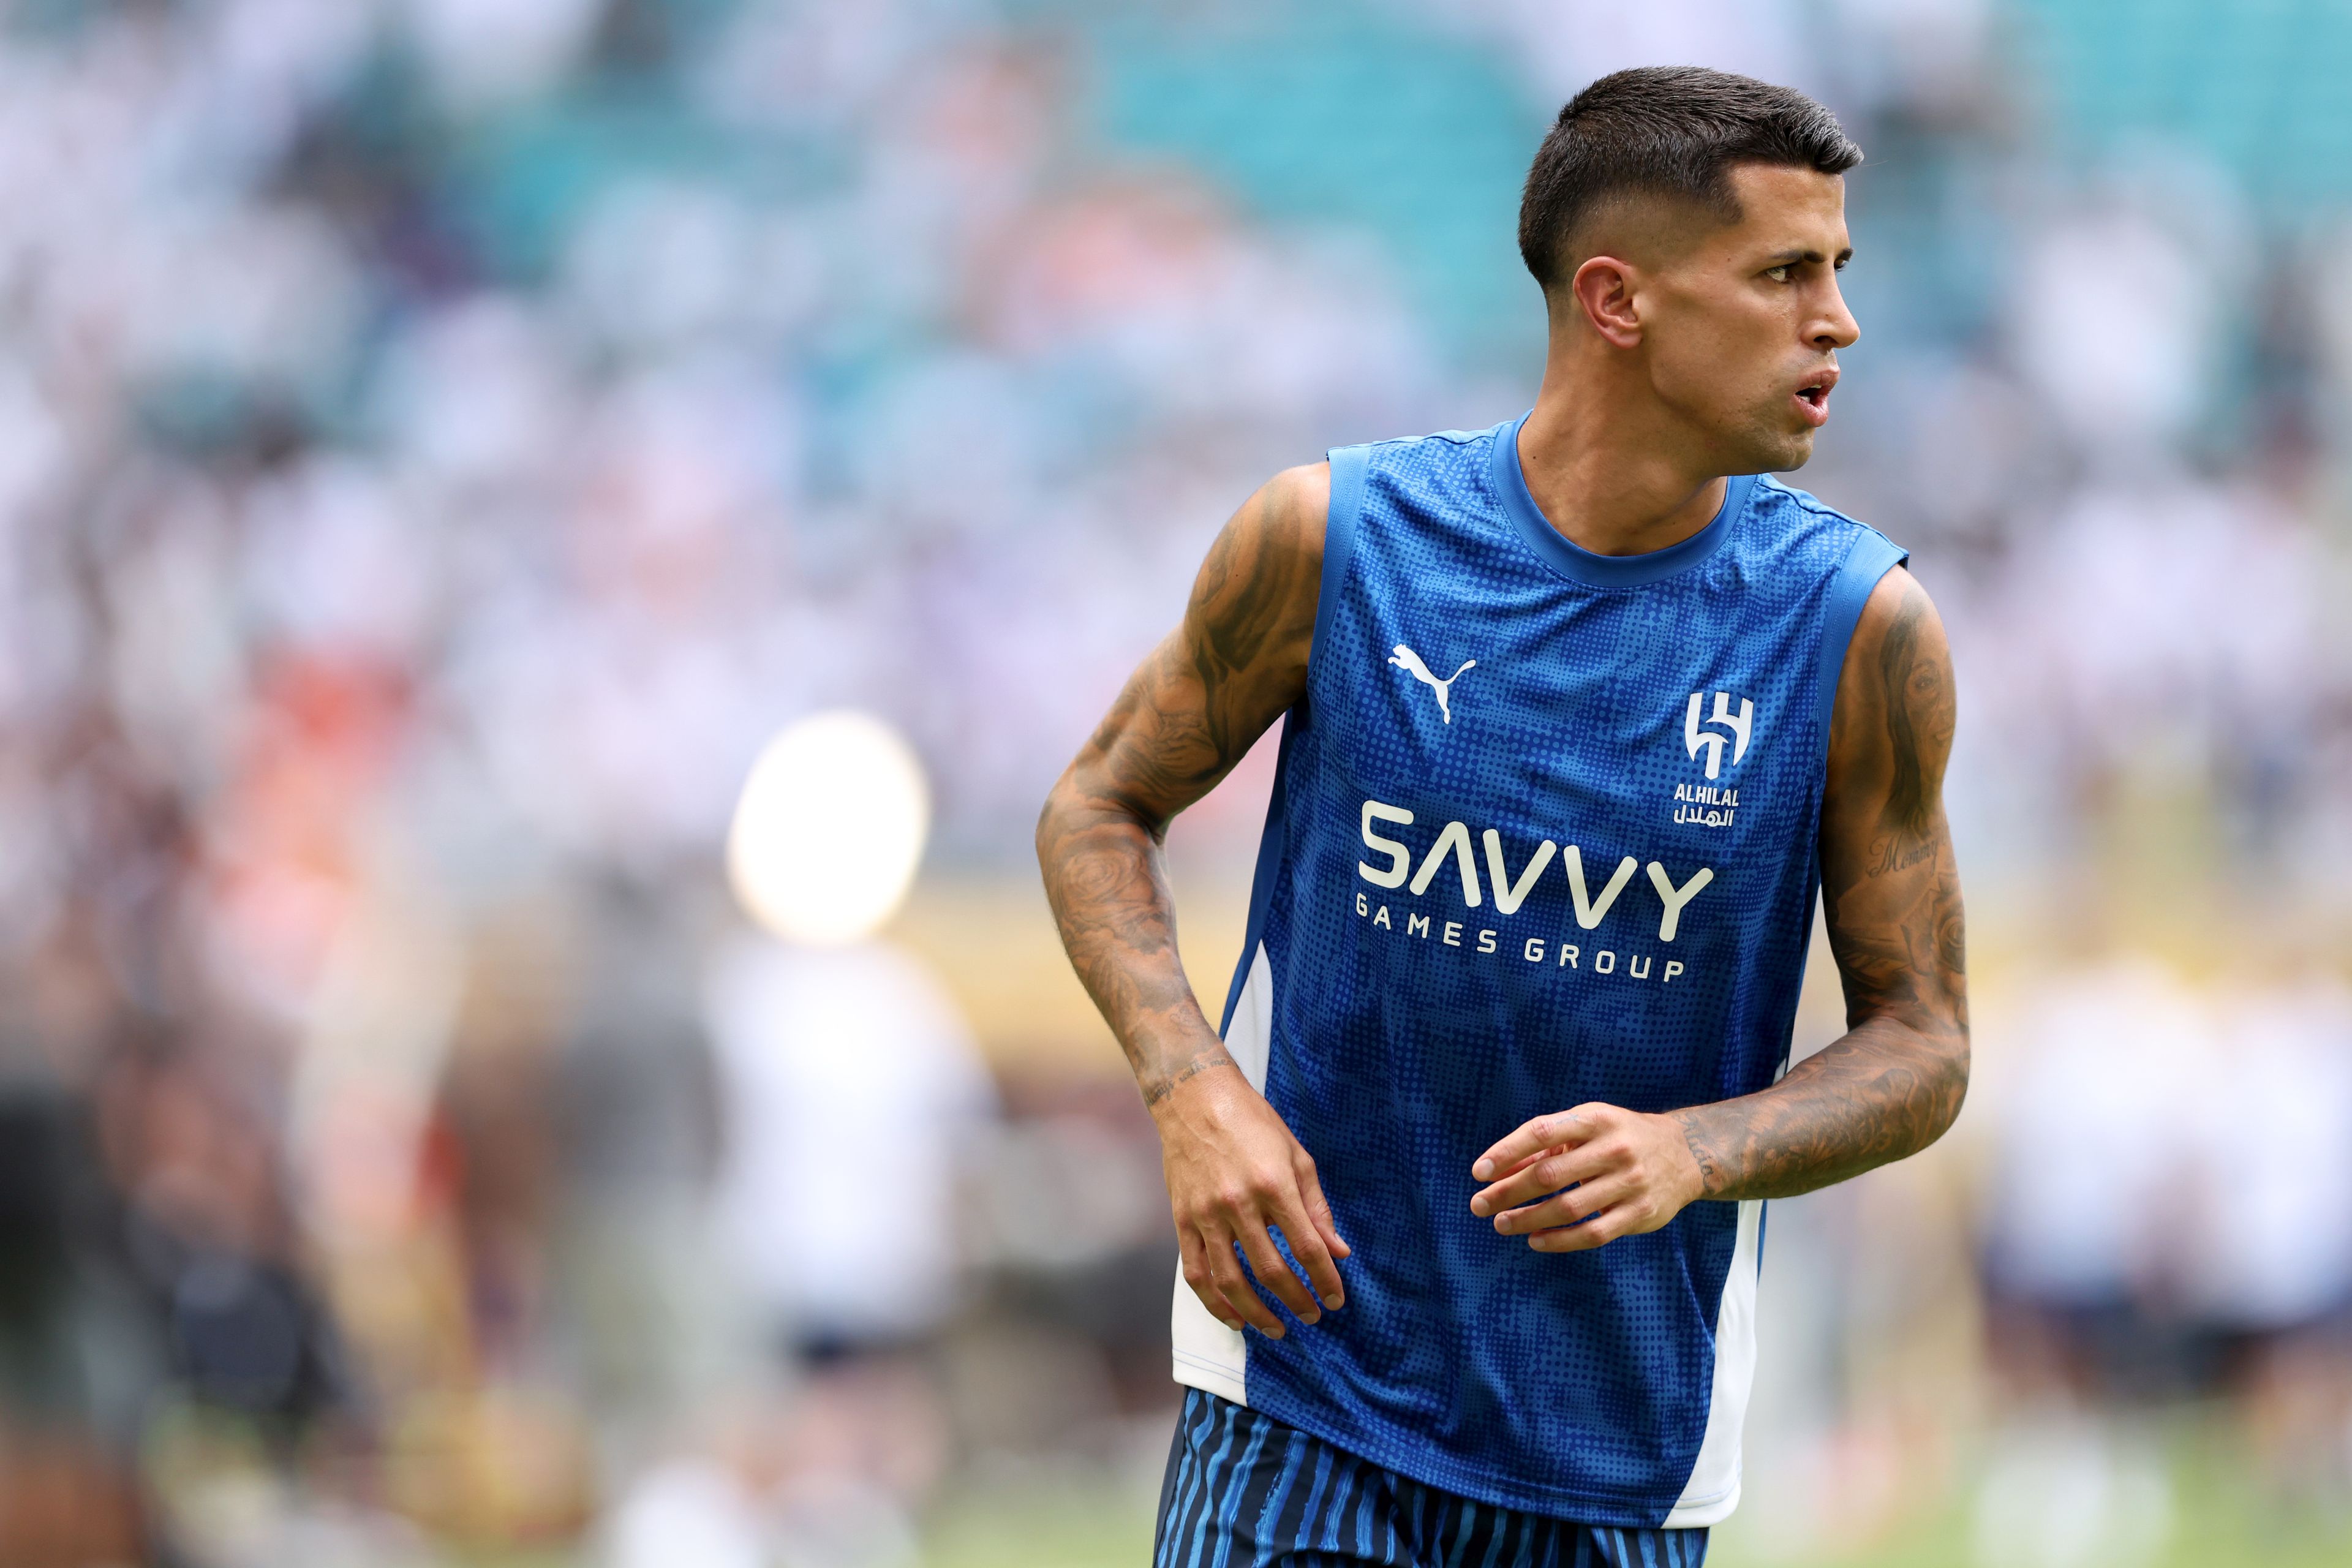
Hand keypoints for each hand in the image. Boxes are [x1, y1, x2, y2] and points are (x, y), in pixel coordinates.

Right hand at [1154, 1061, 1349, 1336]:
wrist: (1195, 1099)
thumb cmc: (1253, 1124)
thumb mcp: (1297, 1157)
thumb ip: (1317, 1208)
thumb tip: (1338, 1252)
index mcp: (1274, 1185)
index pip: (1307, 1247)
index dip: (1325, 1280)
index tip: (1337, 1299)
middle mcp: (1239, 1203)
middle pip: (1271, 1271)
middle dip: (1297, 1301)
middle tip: (1312, 1317)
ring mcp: (1206, 1214)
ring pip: (1231, 1281)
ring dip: (1257, 1314)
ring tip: (1276, 1329)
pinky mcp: (1182, 1220)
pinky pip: (1196, 1273)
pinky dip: (1214, 1303)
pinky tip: (1234, 1318)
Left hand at [1468, 1103, 1705, 1251]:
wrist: (1684, 1154)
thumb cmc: (1619, 1137)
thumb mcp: (1587, 1127)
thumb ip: (1545, 1146)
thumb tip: (1497, 1171)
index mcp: (1595, 1119)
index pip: (1543, 1132)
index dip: (1507, 1151)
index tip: (1479, 1171)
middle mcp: (1614, 1148)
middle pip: (1550, 1174)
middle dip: (1509, 1191)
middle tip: (1479, 1205)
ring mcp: (1630, 1182)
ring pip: (1568, 1207)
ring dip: (1528, 1219)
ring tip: (1501, 1224)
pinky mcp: (1640, 1214)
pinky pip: (1592, 1233)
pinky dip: (1559, 1240)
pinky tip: (1535, 1241)